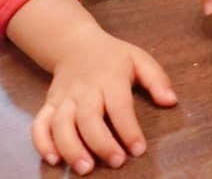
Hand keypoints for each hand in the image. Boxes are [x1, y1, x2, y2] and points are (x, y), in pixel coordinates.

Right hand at [31, 26, 176, 174]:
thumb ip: (157, 79)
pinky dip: (42, 142)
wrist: (75, 44)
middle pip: (88, 118)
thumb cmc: (113, 57)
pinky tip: (53, 159)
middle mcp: (85, 89)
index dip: (129, 129)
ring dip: (70, 147)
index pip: (119, 106)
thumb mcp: (139, 59)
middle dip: (101, 143)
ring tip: (84, 168)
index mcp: (110, 78)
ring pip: (61, 124)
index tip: (139, 149)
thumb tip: (171, 101)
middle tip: (116, 162)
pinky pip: (39, 124)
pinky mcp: (49, 104)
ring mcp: (64, 97)